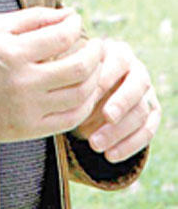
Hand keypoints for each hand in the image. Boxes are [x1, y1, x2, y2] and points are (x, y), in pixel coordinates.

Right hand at [0, 7, 102, 143]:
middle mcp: (21, 83)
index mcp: (11, 53)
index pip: (60, 37)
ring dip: (95, 78)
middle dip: (95, 53)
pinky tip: (85, 90)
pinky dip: (86, 104)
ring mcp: (27, 109)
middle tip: (98, 45)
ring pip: (79, 95)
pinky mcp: (30, 129)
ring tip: (94, 66)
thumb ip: (36, 17)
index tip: (76, 21)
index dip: (74, 26)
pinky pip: (70, 119)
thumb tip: (71, 14)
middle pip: (77, 68)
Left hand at [73, 39, 160, 161]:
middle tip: (106, 116)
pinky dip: (129, 146)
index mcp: (119, 53)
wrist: (89, 93)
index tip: (89, 92)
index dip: (106, 75)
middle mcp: (137, 71)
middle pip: (137, 85)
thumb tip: (57, 76)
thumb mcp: (70, 67)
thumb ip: (68, 68)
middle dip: (121, 102)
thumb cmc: (75, 75)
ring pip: (141, 111)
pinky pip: (147, 132)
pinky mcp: (151, 115)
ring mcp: (147, 94)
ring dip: (119, 131)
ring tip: (95, 144)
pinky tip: (109, 156)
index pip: (119, 60)